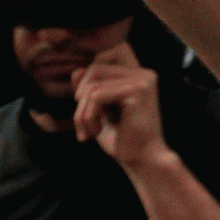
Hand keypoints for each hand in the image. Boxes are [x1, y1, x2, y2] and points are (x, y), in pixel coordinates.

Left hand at [72, 44, 168, 171]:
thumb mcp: (100, 112)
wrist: (143, 161)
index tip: (85, 105)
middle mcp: (144, 73)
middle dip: (80, 100)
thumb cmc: (124, 140)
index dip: (88, 77)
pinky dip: (88, 117)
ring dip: (82, 113)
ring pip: (91, 85)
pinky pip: (97, 96)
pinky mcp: (137, 91)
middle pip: (93, 70)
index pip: (104, 58)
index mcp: (138, 76)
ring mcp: (142, 80)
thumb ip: (90, 91)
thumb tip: (76, 72)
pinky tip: (96, 132)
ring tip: (89, 132)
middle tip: (83, 125)